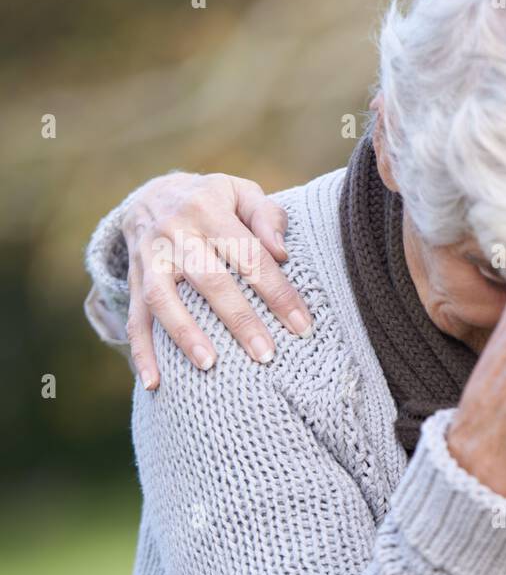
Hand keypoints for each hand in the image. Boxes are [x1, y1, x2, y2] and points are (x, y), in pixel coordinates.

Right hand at [121, 172, 311, 387]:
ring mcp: (148, 257)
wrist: (151, 194)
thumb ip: (267, 216)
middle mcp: (174, 232)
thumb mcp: (241, 192)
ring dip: (185, 334)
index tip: (302, 326)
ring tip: (209, 366)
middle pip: (209, 279)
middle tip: (266, 354)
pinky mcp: (134, 279)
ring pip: (164, 299)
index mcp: (208, 209)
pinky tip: (154, 383)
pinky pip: (134, 318)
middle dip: (238, 319)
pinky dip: (141, 352)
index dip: (278, 292)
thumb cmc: (214, 200)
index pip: (250, 256)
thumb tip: (282, 252)